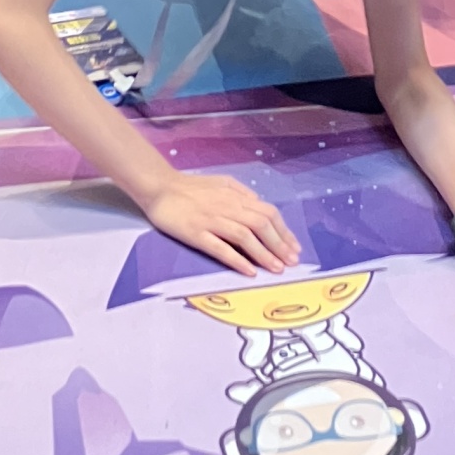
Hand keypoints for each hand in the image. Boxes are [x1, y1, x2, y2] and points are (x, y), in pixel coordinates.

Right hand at [143, 173, 302, 276]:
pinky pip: (220, 248)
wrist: (159, 188)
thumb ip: (242, 193)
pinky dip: (237, 260)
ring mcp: (212, 220)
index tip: (294, 248)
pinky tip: (249, 271)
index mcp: (235, 196)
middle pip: (261, 224)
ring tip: (277, 269)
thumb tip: (261, 206)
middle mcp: (227, 207)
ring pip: (245, 236)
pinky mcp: (196, 234)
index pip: (268, 213)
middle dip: (280, 245)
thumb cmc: (190, 187)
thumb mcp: (221, 182)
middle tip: (292, 262)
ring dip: (264, 254)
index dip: (284, 231)